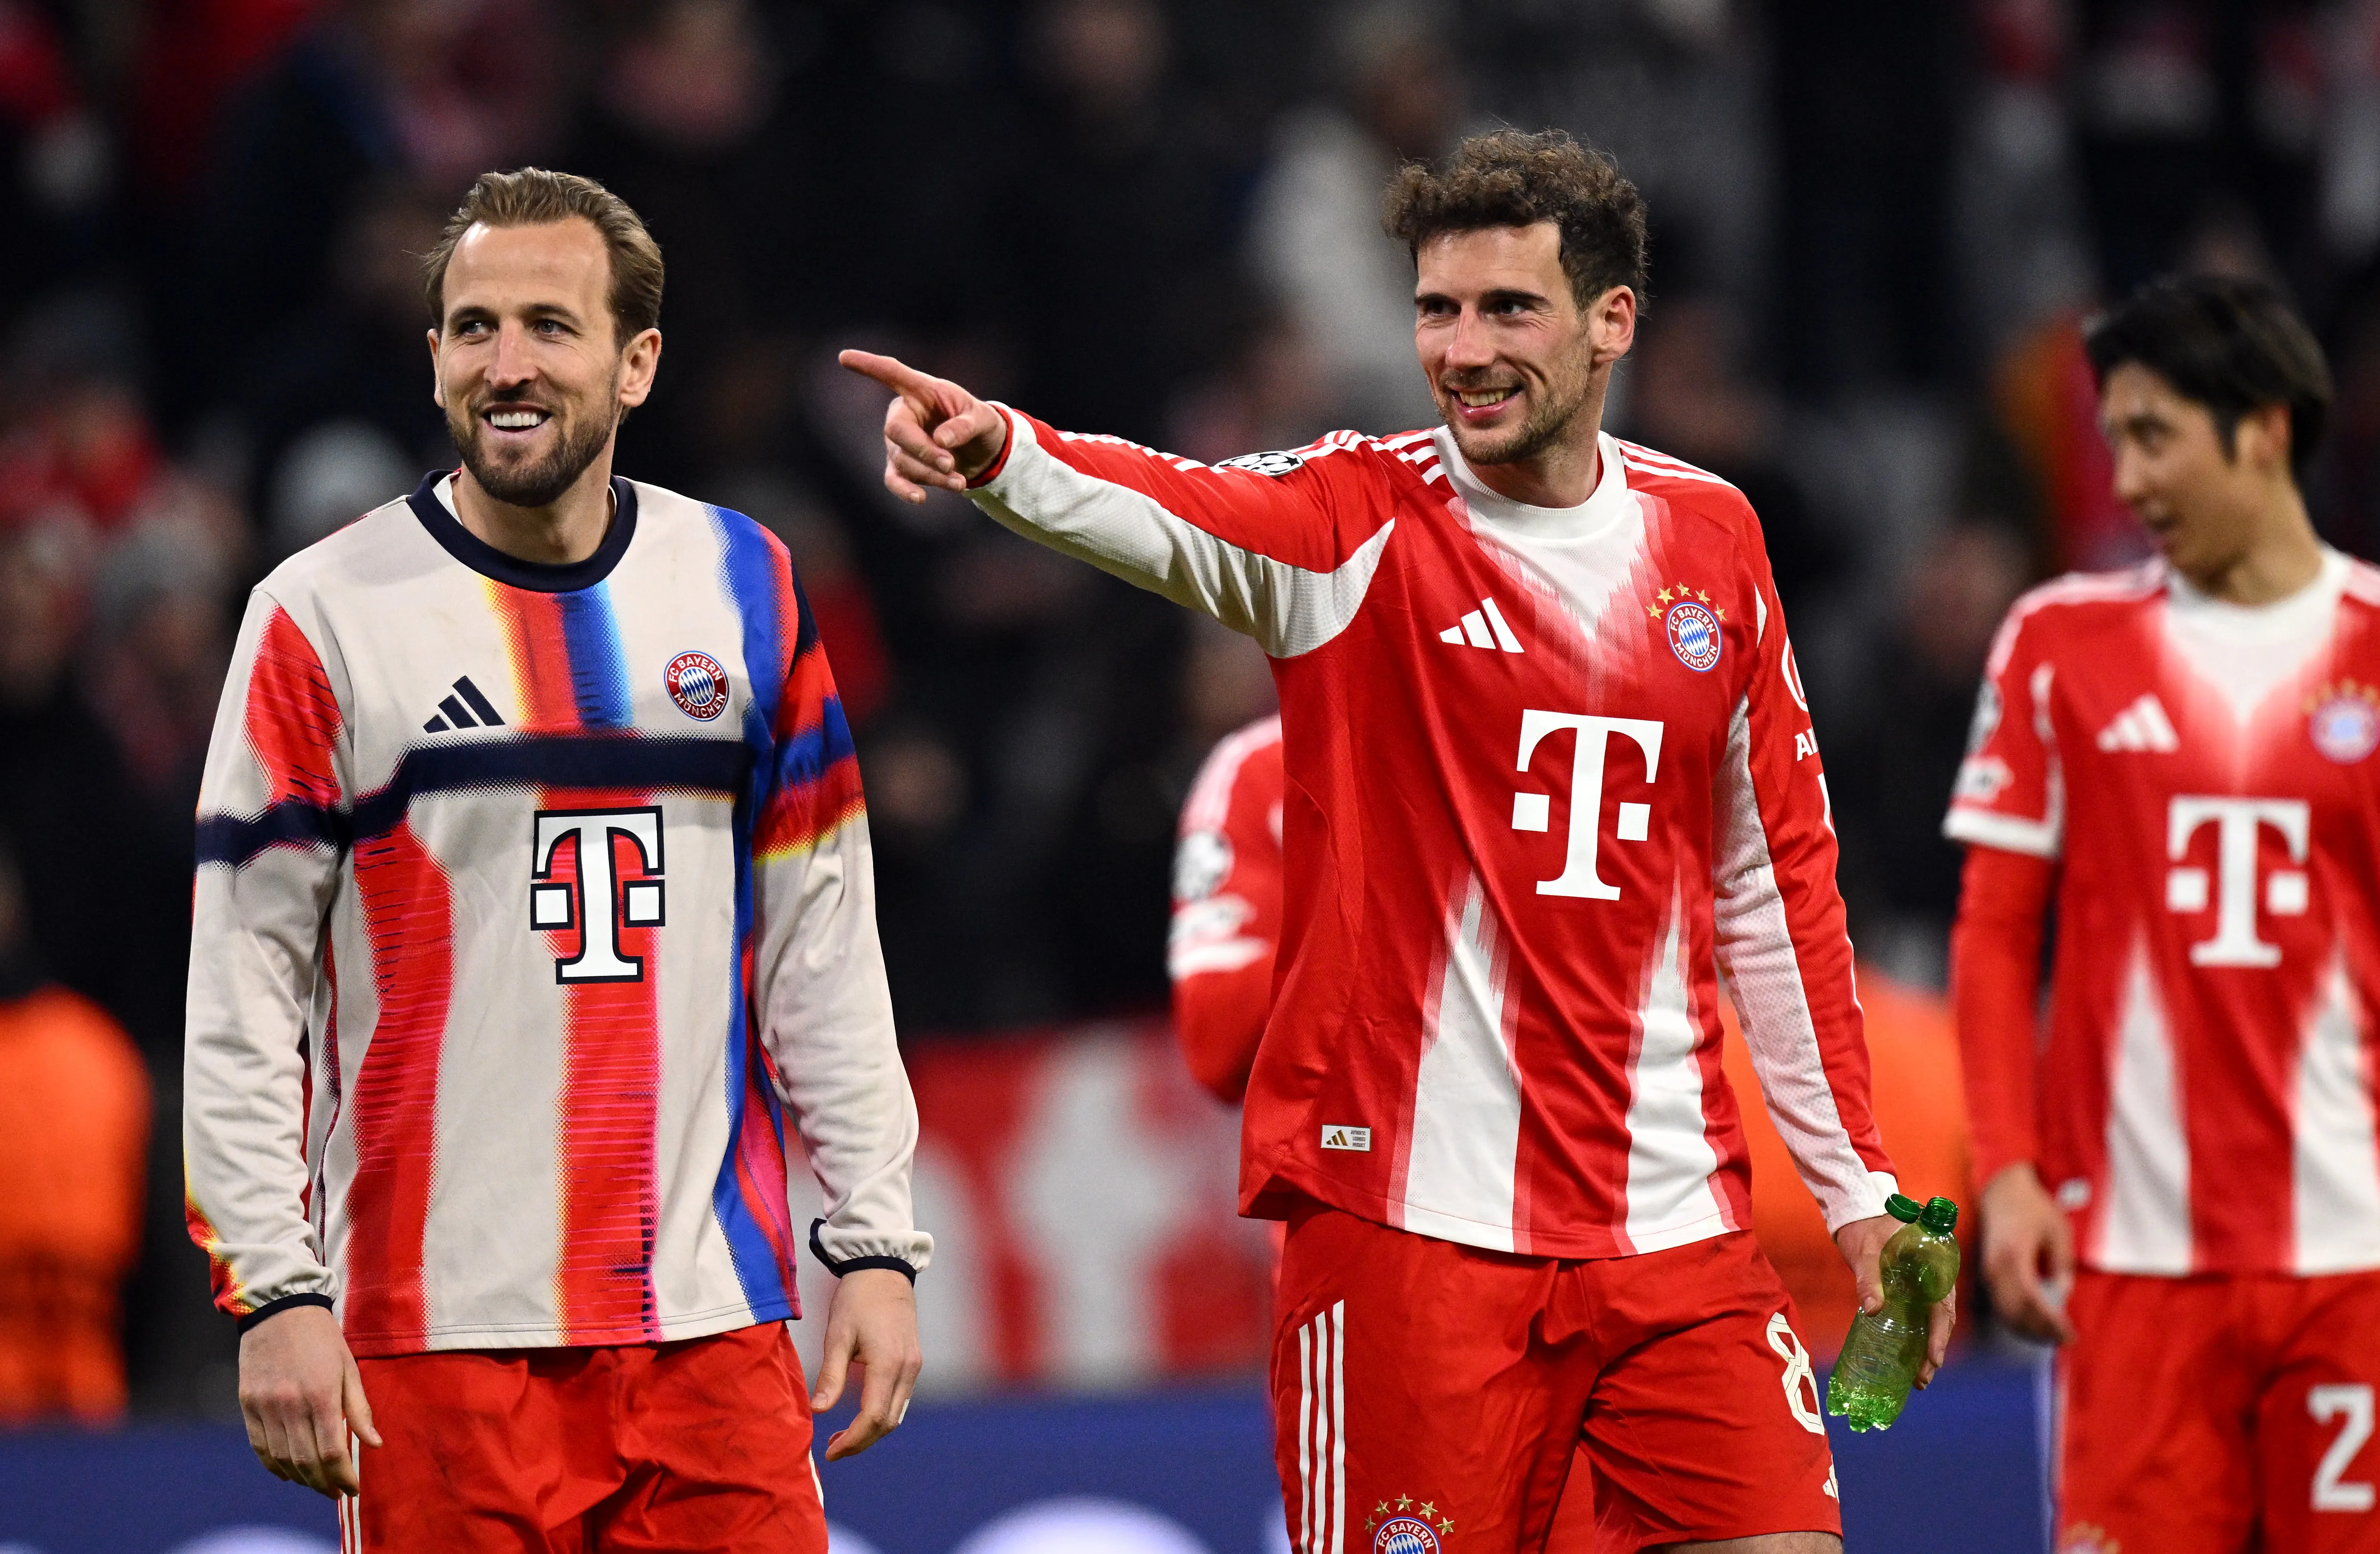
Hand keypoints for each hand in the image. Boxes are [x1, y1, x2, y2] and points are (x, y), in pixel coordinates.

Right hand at [237, 1303, 380, 1496]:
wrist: (279, 1308)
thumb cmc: (322, 1337)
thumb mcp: (349, 1367)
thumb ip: (359, 1408)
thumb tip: (374, 1444)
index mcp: (321, 1395)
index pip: (331, 1452)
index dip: (343, 1476)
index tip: (354, 1488)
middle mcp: (290, 1405)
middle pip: (305, 1462)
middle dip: (324, 1484)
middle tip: (338, 1493)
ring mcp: (265, 1406)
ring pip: (281, 1459)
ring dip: (301, 1480)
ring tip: (318, 1486)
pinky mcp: (247, 1404)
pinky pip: (259, 1447)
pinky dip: (274, 1466)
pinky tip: (288, 1474)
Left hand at [809, 1267, 922, 1460]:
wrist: (883, 1270)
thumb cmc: (857, 1299)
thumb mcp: (838, 1335)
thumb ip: (830, 1375)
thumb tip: (819, 1410)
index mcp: (888, 1364)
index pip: (872, 1418)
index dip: (851, 1441)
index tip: (829, 1452)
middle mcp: (907, 1369)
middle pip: (888, 1423)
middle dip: (860, 1442)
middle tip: (832, 1448)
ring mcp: (914, 1366)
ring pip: (897, 1414)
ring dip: (871, 1431)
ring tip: (842, 1436)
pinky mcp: (913, 1361)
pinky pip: (900, 1399)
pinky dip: (881, 1414)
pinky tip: (861, 1413)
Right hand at [837, 349, 1009, 502]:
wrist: (981, 451)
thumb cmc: (977, 423)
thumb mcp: (982, 419)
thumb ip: (965, 426)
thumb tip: (941, 441)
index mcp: (921, 390)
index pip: (892, 373)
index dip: (869, 366)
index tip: (843, 357)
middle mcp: (903, 414)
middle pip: (896, 430)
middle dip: (923, 450)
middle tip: (950, 464)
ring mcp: (898, 442)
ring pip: (903, 460)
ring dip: (932, 475)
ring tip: (960, 483)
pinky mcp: (901, 466)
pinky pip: (895, 480)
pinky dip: (906, 491)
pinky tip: (921, 498)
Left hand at [1834, 1213, 1957, 1387]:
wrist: (1859, 1215)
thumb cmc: (1865, 1229)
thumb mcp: (1865, 1252)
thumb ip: (1868, 1278)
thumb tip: (1872, 1311)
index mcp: (1933, 1263)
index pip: (1943, 1303)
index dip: (1940, 1333)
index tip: (1934, 1358)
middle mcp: (1933, 1277)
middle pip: (1940, 1319)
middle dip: (1934, 1350)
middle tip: (1923, 1378)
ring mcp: (1922, 1286)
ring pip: (1931, 1321)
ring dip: (1926, 1349)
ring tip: (1918, 1379)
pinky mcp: (1909, 1292)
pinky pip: (1918, 1317)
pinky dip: (1915, 1339)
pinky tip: (1907, 1362)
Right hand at [1980, 1163, 2076, 1342]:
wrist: (2002, 1191)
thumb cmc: (2034, 1209)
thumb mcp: (2058, 1232)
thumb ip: (2061, 1265)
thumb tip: (2060, 1296)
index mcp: (2013, 1254)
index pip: (2030, 1299)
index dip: (2049, 1321)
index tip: (2070, 1335)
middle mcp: (1995, 1267)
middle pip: (2014, 1311)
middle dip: (2039, 1330)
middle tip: (2065, 1340)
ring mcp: (1987, 1271)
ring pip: (2004, 1312)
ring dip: (2027, 1329)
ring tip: (2052, 1336)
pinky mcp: (1987, 1273)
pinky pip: (1999, 1304)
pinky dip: (2017, 1319)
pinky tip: (2035, 1324)